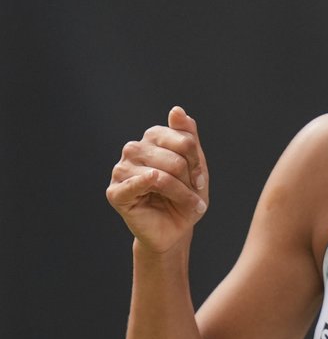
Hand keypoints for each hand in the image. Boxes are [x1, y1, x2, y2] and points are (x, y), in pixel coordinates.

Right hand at [107, 106, 209, 252]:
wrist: (175, 229)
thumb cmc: (185, 196)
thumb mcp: (194, 166)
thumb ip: (188, 137)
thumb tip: (176, 109)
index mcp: (152, 139)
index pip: (182, 139)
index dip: (196, 161)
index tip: (201, 179)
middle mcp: (134, 150)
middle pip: (173, 158)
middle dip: (190, 180)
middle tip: (195, 194)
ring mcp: (122, 170)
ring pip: (160, 174)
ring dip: (181, 193)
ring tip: (189, 204)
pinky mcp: (116, 192)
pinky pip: (132, 184)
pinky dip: (143, 182)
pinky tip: (152, 181)